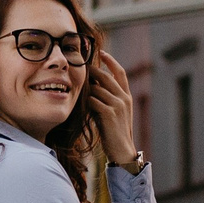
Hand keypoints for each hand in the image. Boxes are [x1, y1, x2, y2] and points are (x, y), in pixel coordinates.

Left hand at [87, 50, 137, 167]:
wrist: (122, 150)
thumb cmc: (114, 131)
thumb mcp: (113, 111)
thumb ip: (105, 98)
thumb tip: (92, 87)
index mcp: (127, 96)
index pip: (120, 72)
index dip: (111, 61)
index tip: (101, 52)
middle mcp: (124, 98)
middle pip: (106, 76)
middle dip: (93, 70)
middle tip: (80, 67)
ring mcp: (118, 106)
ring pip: (97, 88)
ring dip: (86, 88)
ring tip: (76, 88)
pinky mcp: (109, 114)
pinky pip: (93, 101)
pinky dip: (85, 101)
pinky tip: (79, 104)